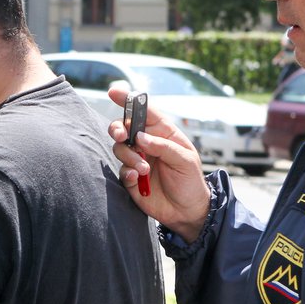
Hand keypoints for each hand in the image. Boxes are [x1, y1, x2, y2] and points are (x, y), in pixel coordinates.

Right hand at [107, 85, 209, 241]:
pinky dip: (127, 173)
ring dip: (129, 157)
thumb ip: (163, 146)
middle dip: (118, 128)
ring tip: (144, 170)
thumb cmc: (190, 181)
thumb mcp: (185, 160)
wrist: (187, 211)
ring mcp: (137, 159)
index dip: (128, 100)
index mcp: (162, 133)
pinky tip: (139, 180)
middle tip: (122, 136)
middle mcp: (147, 143)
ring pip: (120, 148)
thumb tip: (140, 137)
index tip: (114, 92)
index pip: (143, 111)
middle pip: (123, 127)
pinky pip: (121, 170)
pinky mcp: (131, 178)